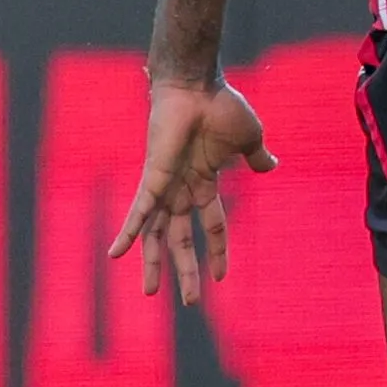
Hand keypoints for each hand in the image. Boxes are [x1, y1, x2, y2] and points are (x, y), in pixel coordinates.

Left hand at [105, 71, 275, 302]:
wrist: (197, 84)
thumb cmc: (221, 105)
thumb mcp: (249, 138)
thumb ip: (256, 157)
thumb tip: (272, 167)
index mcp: (205, 181)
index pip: (213, 224)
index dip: (219, 249)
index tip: (221, 276)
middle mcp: (181, 188)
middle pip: (182, 238)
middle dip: (186, 270)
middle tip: (190, 301)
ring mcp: (164, 185)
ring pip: (157, 234)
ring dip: (154, 264)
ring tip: (150, 293)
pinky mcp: (152, 177)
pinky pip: (138, 212)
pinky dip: (127, 233)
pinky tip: (115, 253)